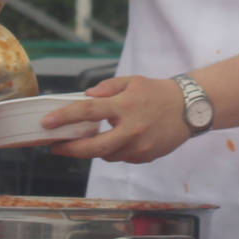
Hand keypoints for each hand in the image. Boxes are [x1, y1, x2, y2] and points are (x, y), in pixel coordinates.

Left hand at [44, 75, 190, 163]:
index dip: (65, 117)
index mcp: (125, 106)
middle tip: (56, 147)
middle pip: (93, 147)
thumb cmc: (159, 92)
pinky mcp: (145, 157)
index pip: (88, 111)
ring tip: (88, 140)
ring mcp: (139, 147)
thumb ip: (107, 88)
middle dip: (70, 149)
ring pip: (106, 155)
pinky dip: (114, 150)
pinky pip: (121, 157)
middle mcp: (131, 129)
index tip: (47, 122)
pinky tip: (115, 140)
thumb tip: (86, 96)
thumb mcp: (132, 81)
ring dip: (94, 149)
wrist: (190, 109)